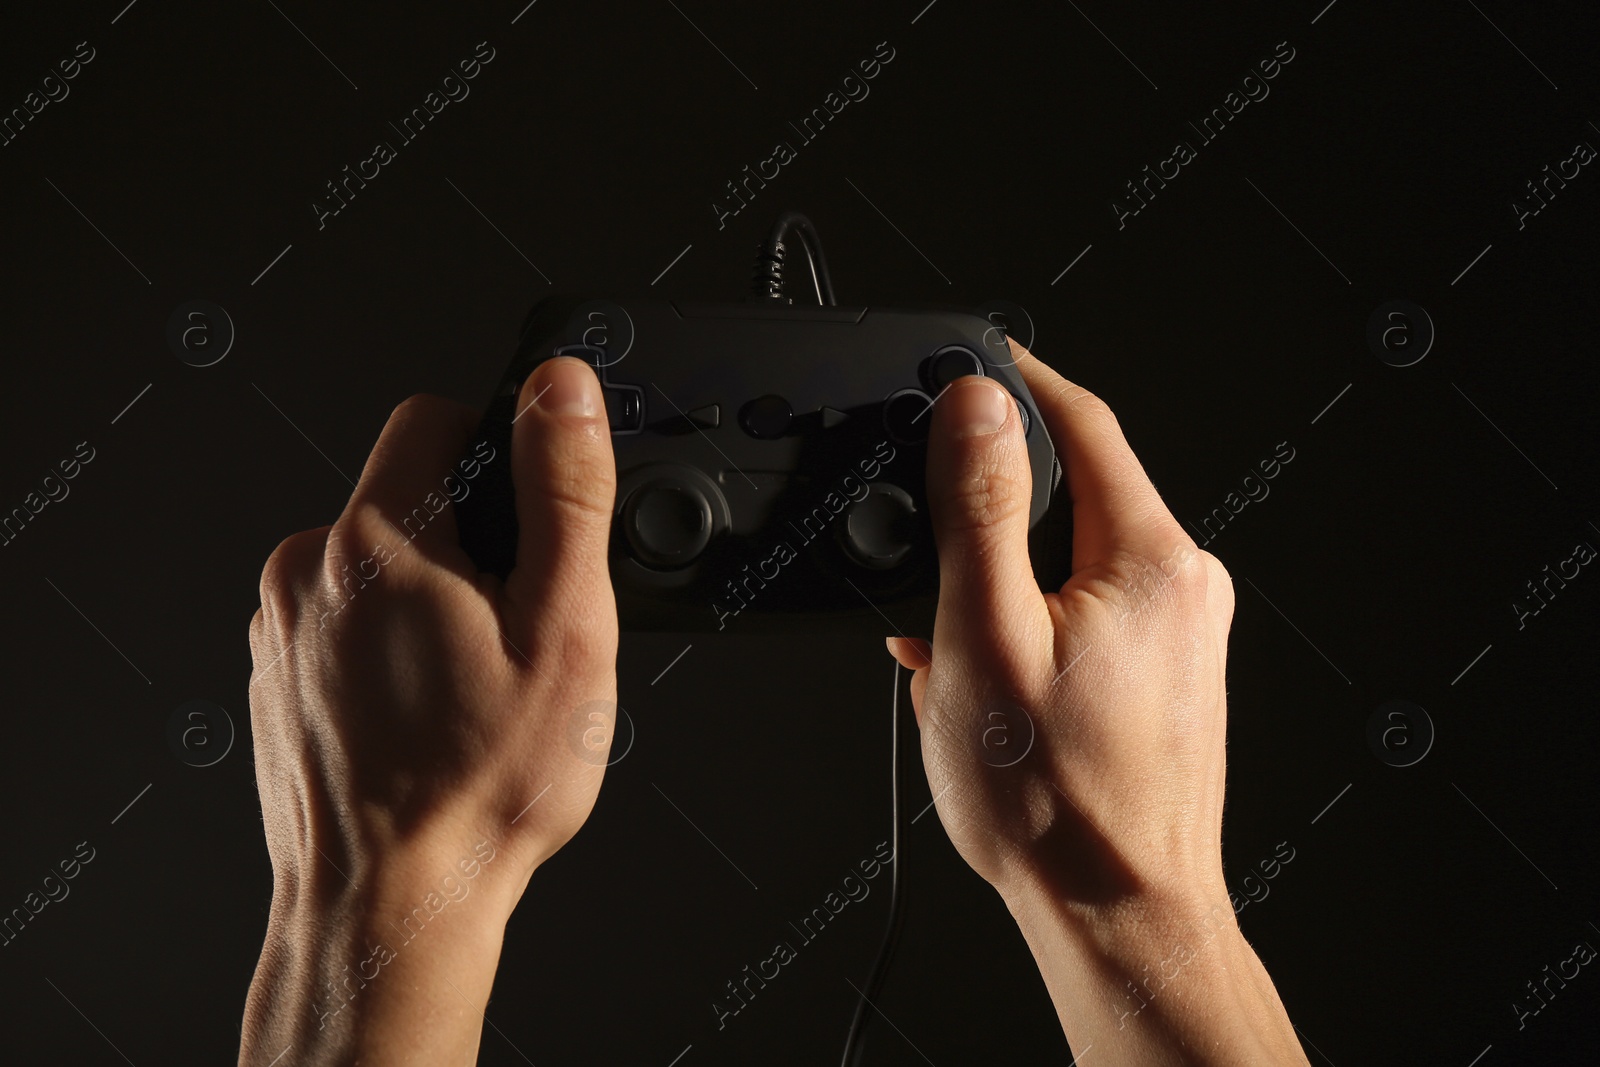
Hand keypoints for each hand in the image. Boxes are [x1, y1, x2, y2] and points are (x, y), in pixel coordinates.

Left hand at [239, 357, 618, 1065]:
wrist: (391, 906)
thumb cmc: (480, 788)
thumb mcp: (563, 627)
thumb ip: (565, 490)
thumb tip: (565, 388)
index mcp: (374, 543)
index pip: (433, 418)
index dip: (500, 453)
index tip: (532, 525)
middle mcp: (306, 575)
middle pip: (406, 498)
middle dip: (473, 542)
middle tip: (515, 630)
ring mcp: (281, 632)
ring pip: (377, 566)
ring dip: (431, 599)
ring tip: (473, 685)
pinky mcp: (277, 680)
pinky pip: (345, 623)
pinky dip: (390, 648)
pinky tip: (428, 714)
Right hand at [888, 341, 1306, 1064]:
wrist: (1119, 913)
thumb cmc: (1056, 802)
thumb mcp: (985, 635)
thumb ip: (978, 509)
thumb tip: (976, 404)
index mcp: (1150, 557)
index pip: (1082, 420)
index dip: (1015, 377)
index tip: (967, 356)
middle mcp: (1183, 586)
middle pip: (1076, 489)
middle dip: (991, 503)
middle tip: (926, 531)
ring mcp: (1181, 634)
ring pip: (1071, 558)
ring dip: (1000, 576)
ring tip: (946, 637)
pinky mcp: (1166, 675)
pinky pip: (1086, 611)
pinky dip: (1026, 621)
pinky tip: (981, 676)